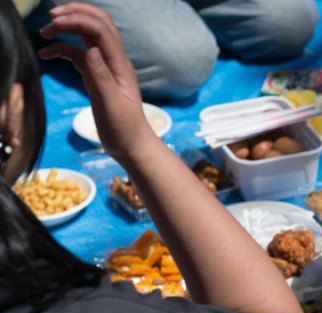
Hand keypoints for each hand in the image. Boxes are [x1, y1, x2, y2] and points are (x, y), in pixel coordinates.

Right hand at [37, 3, 152, 160]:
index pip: (101, 30)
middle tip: (51, 18)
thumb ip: (101, 77)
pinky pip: (79, 54)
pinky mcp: (97, 76)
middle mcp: (114, 61)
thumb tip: (91, 50)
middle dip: (75, 14)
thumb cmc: (124, 129)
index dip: (79, 19)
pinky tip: (47, 54)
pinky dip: (63, 49)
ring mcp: (106, 67)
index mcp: (120, 65)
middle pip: (98, 24)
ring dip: (67, 28)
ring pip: (88, 37)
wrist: (132, 145)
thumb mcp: (111, 105)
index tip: (55, 21)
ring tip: (44, 32)